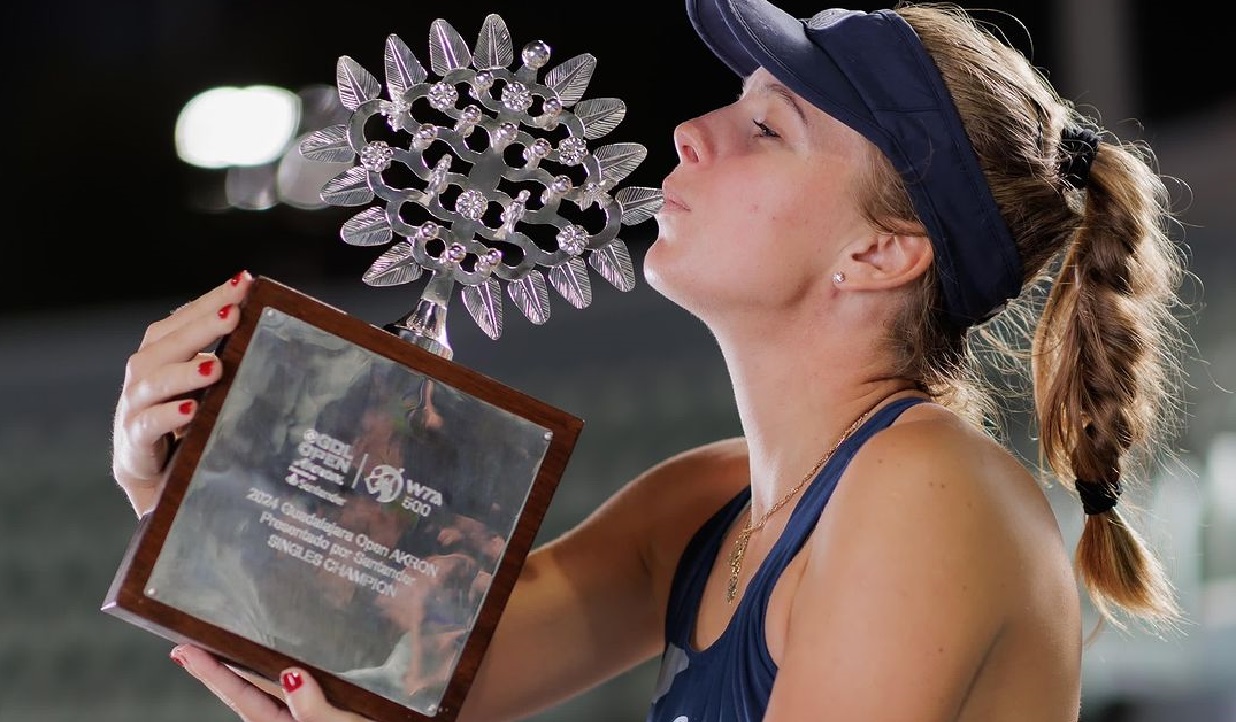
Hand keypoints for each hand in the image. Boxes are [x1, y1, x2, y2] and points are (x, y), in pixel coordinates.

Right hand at [111, 271, 252, 515]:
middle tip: (234, 314)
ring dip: (184, 371)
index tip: (244, 283)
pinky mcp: (134, 439)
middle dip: (202, 327)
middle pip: (168, 342)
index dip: (211, 300)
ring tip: (215, 366)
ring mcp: (135, 405)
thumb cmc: (188, 422)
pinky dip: (169, 416)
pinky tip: (191, 411)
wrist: (153, 474)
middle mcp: (144, 373)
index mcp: (162, 353)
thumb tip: (278, 334)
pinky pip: (148, 424)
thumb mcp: (209, 388)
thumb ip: (228, 361)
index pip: (183, 319)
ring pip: (154, 381)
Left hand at [170, 645, 371, 721]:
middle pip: (243, 694)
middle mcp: (287, 721)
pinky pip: (288, 692)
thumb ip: (315, 709)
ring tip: (222, 654)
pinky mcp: (322, 711)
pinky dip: (272, 676)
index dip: (210, 672)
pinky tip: (280, 666)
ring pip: (264, 693)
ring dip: (240, 673)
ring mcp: (302, 717)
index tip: (182, 650)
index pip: (240, 693)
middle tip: (186, 649)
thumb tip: (291, 676)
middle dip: (215, 671)